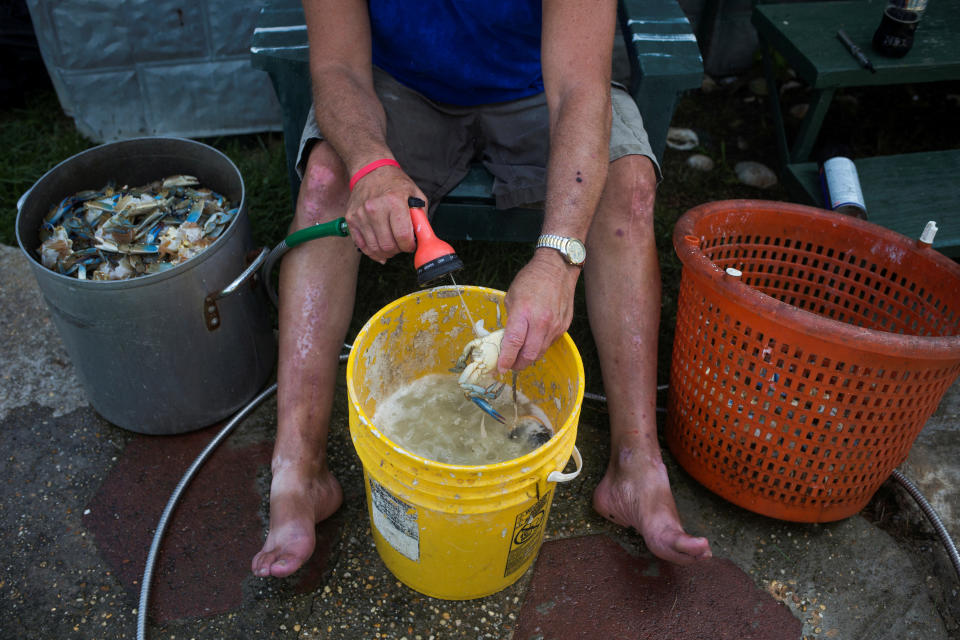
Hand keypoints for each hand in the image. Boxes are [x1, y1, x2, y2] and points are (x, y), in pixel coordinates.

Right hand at [345, 166, 424, 263]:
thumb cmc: (395, 184)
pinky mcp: (351, 219)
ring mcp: (360, 215)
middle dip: (398, 250)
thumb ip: (421, 218)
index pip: (403, 237)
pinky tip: (379, 250)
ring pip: (374, 248)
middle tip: (401, 245)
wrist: (371, 170)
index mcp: (394, 202)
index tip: (411, 244)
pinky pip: (361, 245)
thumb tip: (422, 238)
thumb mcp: (416, 195)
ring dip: (386, 253)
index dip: (409, 246)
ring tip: (391, 246)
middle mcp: (375, 209)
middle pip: (388, 245)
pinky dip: (372, 252)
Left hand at [497, 251, 579, 371]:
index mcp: (524, 312)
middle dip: (518, 364)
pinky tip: (533, 342)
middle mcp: (542, 321)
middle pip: (529, 354)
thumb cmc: (531, 280)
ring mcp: (555, 325)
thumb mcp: (512, 297)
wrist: (557, 268)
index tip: (500, 368)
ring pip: (541, 352)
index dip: (506, 359)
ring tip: (520, 357)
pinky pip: (550, 343)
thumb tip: (506, 340)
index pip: (514, 343)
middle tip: (510, 366)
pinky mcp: (564, 326)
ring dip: (529, 358)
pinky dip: (540, 346)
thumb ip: (510, 321)